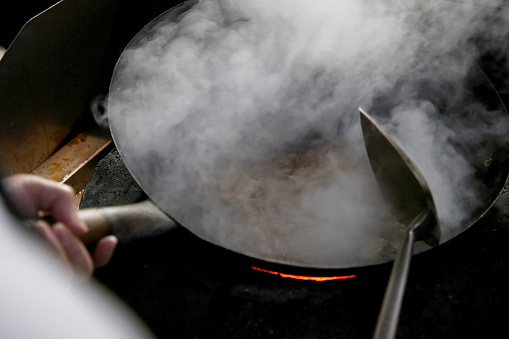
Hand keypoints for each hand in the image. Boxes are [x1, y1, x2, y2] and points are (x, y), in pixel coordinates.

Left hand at [2, 174, 117, 278]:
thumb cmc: (1, 201)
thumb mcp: (35, 189)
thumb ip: (63, 200)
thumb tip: (82, 227)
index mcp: (52, 244)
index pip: (86, 261)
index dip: (102, 255)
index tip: (108, 240)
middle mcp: (45, 260)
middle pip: (82, 270)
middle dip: (77, 246)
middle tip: (61, 226)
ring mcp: (36, 270)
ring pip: (69, 274)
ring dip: (63, 248)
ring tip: (45, 226)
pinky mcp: (29, 273)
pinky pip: (54, 273)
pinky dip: (51, 250)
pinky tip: (40, 231)